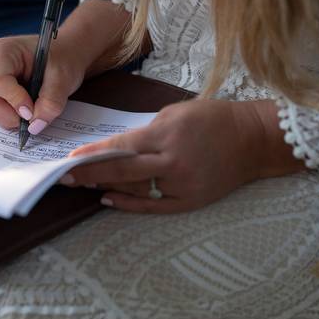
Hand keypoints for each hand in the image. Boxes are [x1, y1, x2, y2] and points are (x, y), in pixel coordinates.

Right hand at [0, 35, 87, 132]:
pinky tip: (25, 109)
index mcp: (2, 50)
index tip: (33, 112)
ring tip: (32, 111)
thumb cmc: (61, 58)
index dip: (14, 101)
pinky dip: (9, 116)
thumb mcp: (63, 78)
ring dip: (10, 117)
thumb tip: (35, 126)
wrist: (62, 55)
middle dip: (9, 115)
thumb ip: (51, 102)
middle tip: (33, 118)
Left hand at [65, 99, 302, 212]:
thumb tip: (117, 148)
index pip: (121, 147)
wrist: (254, 140)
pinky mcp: (191, 201)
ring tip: (81, 185)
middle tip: (64, 176)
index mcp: (168, 135)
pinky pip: (153, 206)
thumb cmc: (213, 119)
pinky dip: (129, 204)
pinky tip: (108, 199)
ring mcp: (183, 185)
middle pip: (122, 171)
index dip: (94, 154)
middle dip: (90, 174)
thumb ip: (146, 132)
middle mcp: (173, 162)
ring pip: (135, 189)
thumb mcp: (176, 112)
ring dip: (106, 187)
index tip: (70, 158)